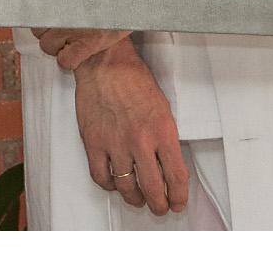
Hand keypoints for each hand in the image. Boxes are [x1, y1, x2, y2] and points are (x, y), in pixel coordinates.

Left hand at [17, 0, 162, 69]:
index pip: (29, 12)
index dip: (33, 13)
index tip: (41, 12)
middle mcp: (62, 13)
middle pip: (37, 31)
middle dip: (44, 28)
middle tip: (55, 22)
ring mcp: (76, 30)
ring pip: (48, 47)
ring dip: (54, 44)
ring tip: (65, 34)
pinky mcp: (92, 43)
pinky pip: (67, 61)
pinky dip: (67, 59)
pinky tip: (73, 48)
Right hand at [72, 39, 188, 215]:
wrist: (105, 64)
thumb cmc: (133, 81)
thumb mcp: (163, 108)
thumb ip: (165, 139)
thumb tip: (167, 165)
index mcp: (162, 131)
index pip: (176, 177)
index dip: (179, 196)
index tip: (177, 203)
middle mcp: (139, 141)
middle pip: (153, 188)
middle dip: (159, 204)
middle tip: (160, 207)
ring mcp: (114, 143)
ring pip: (127, 188)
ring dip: (135, 199)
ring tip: (138, 199)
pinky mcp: (93, 142)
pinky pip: (101, 176)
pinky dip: (109, 186)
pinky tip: (115, 183)